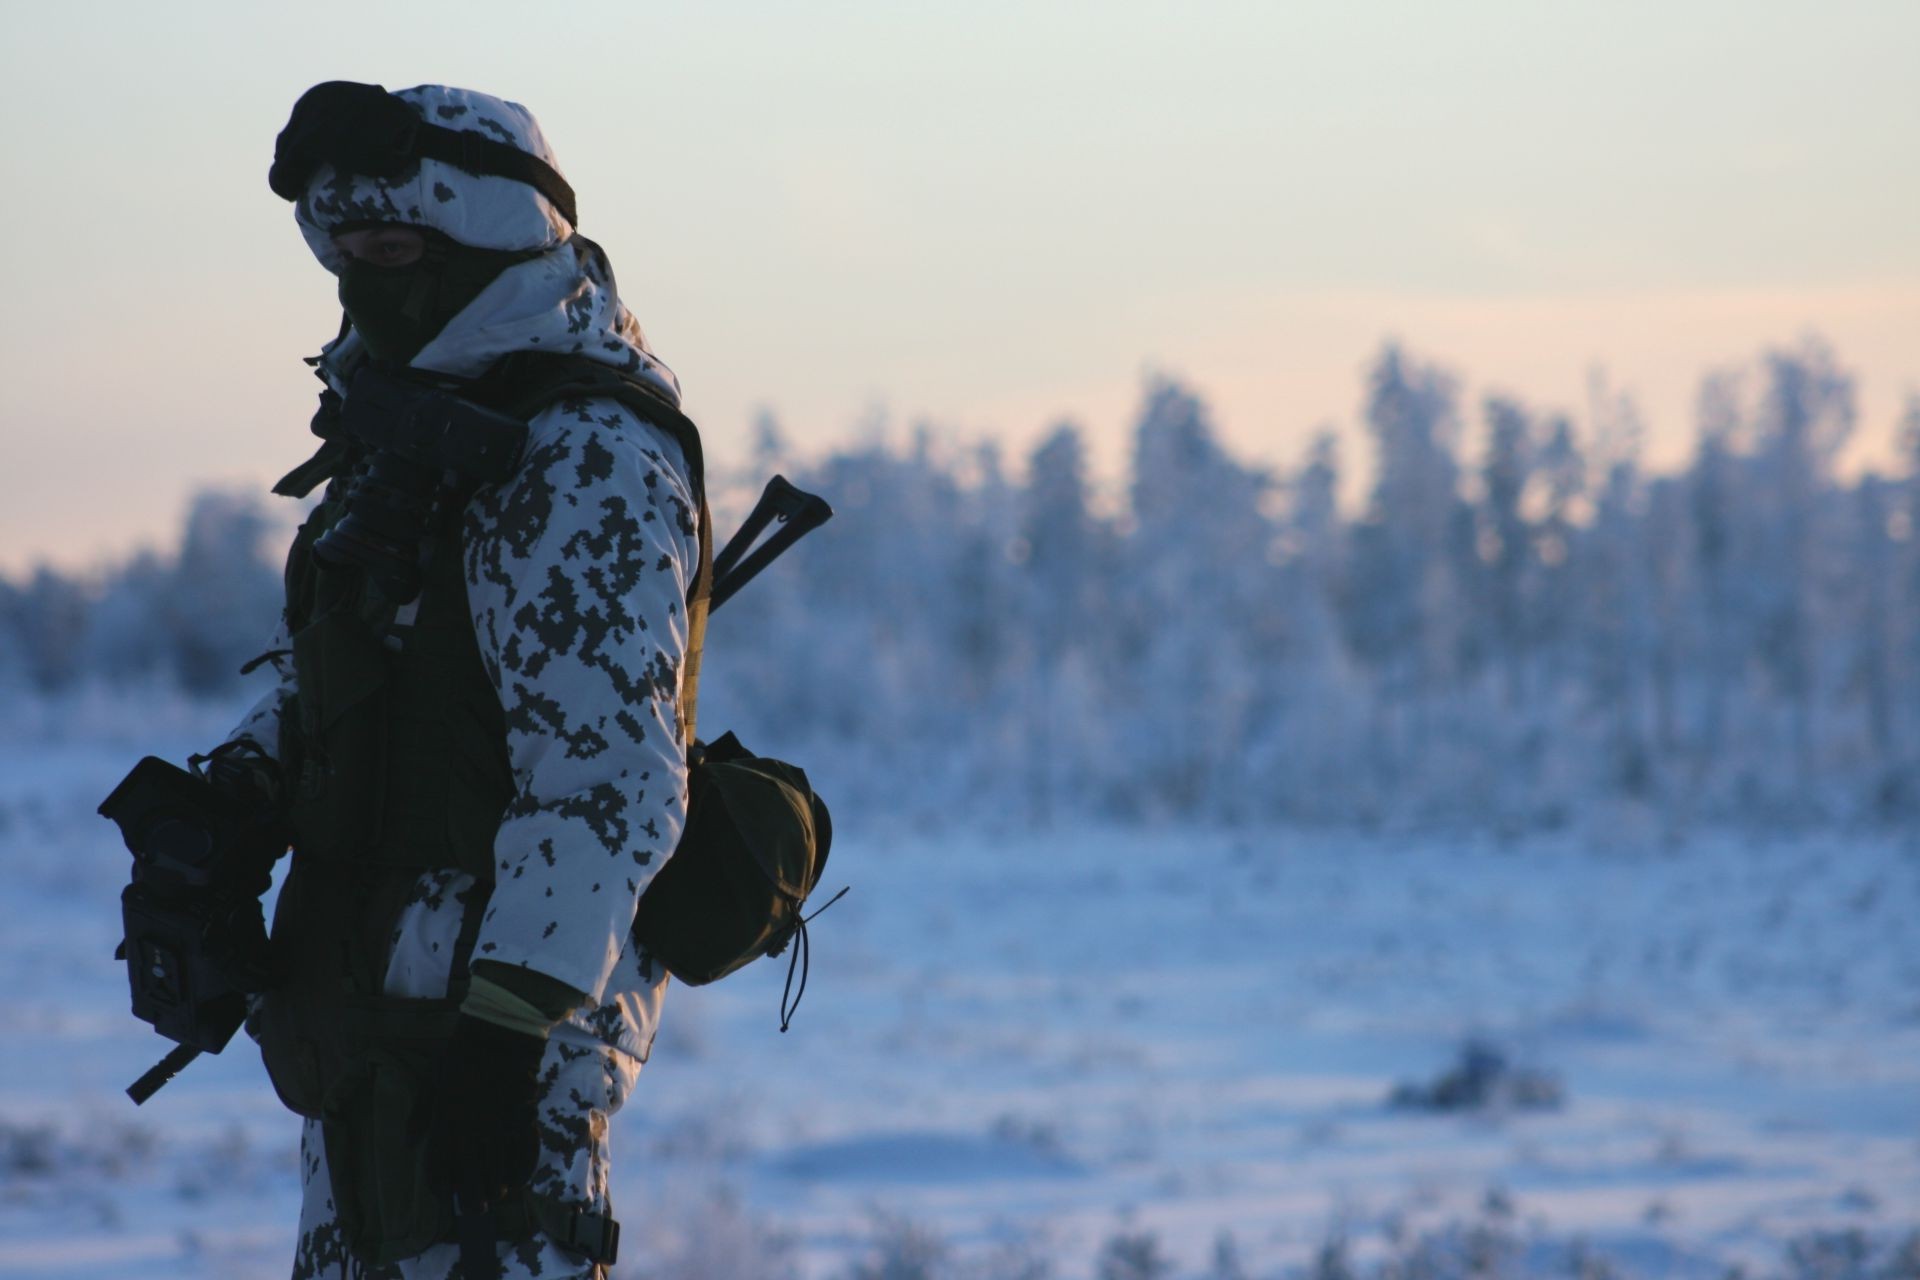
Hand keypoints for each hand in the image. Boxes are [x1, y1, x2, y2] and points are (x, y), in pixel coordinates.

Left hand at [420, 1015, 547, 1206]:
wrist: (499, 1037)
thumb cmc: (459, 1058)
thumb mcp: (431, 1084)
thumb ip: (420, 1116)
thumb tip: (409, 1144)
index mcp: (446, 1125)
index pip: (440, 1169)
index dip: (443, 1187)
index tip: (447, 1194)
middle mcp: (472, 1134)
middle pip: (473, 1179)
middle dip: (475, 1199)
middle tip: (478, 1208)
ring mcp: (500, 1128)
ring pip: (499, 1171)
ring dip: (497, 1188)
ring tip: (498, 1195)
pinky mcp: (523, 1120)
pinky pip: (524, 1154)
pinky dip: (522, 1170)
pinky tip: (518, 1178)